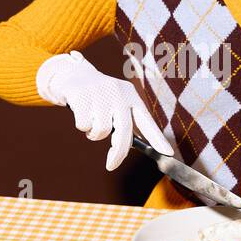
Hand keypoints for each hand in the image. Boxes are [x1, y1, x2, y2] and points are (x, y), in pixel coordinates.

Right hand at [36, 51, 172, 170]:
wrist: (72, 74)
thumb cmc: (97, 96)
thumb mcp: (115, 102)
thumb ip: (124, 120)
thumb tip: (133, 146)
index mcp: (130, 95)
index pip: (147, 120)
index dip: (157, 138)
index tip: (168, 153)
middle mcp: (118, 93)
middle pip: (124, 130)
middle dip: (118, 153)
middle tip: (111, 165)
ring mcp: (100, 93)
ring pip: (102, 130)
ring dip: (94, 134)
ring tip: (90, 122)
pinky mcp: (82, 95)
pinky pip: (84, 125)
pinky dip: (81, 126)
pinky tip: (80, 113)